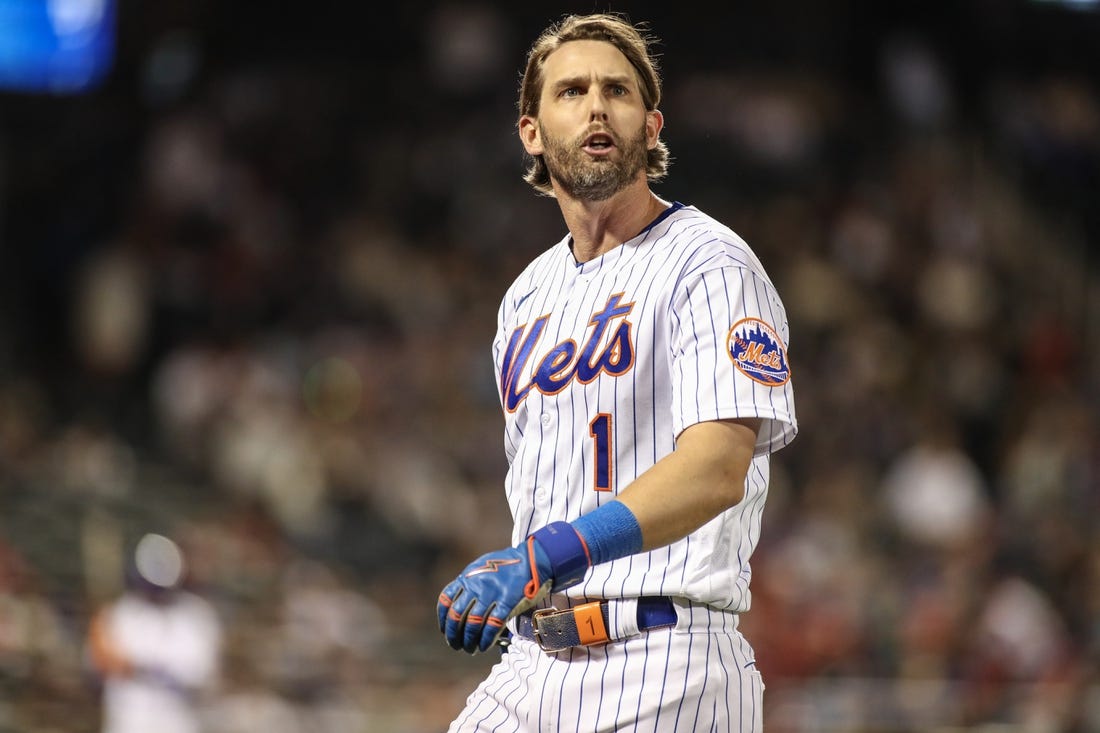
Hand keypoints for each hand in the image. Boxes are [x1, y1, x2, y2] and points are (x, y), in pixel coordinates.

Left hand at [437, 539, 551, 652]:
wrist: (533, 559)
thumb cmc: (507, 565)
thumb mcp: (482, 567)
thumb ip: (470, 583)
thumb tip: (461, 605)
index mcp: (467, 576)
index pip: (446, 601)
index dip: (443, 620)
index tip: (445, 631)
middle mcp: (475, 585)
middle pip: (456, 615)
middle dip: (453, 635)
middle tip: (456, 645)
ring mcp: (491, 594)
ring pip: (472, 624)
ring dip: (468, 641)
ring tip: (470, 649)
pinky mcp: (507, 602)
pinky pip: (492, 626)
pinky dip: (485, 640)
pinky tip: (484, 646)